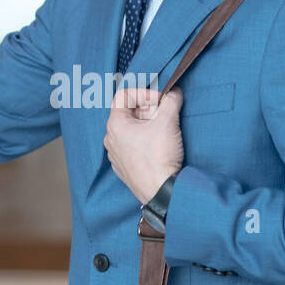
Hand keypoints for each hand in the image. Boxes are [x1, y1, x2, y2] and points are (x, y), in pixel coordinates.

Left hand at [104, 86, 183, 202]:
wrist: (161, 192)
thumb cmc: (159, 158)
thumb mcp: (167, 122)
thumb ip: (171, 100)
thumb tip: (174, 92)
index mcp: (115, 125)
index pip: (124, 95)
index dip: (144, 93)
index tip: (161, 101)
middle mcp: (110, 139)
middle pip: (129, 112)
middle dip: (149, 110)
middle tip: (165, 116)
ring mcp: (116, 155)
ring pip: (131, 130)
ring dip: (148, 125)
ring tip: (163, 132)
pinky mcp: (124, 167)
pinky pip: (132, 146)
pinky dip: (145, 141)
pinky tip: (158, 148)